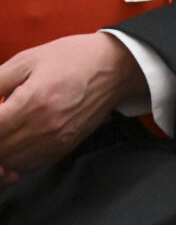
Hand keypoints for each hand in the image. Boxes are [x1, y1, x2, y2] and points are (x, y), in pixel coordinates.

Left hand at [0, 33, 143, 182]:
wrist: (115, 68)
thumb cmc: (71, 59)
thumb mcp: (27, 60)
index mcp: (34, 101)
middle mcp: (46, 127)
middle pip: (0, 149)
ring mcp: (56, 141)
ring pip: (10, 162)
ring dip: (0, 149)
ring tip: (3, 130)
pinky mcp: (64, 148)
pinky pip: (27, 165)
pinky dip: (12, 159)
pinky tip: (11, 141)